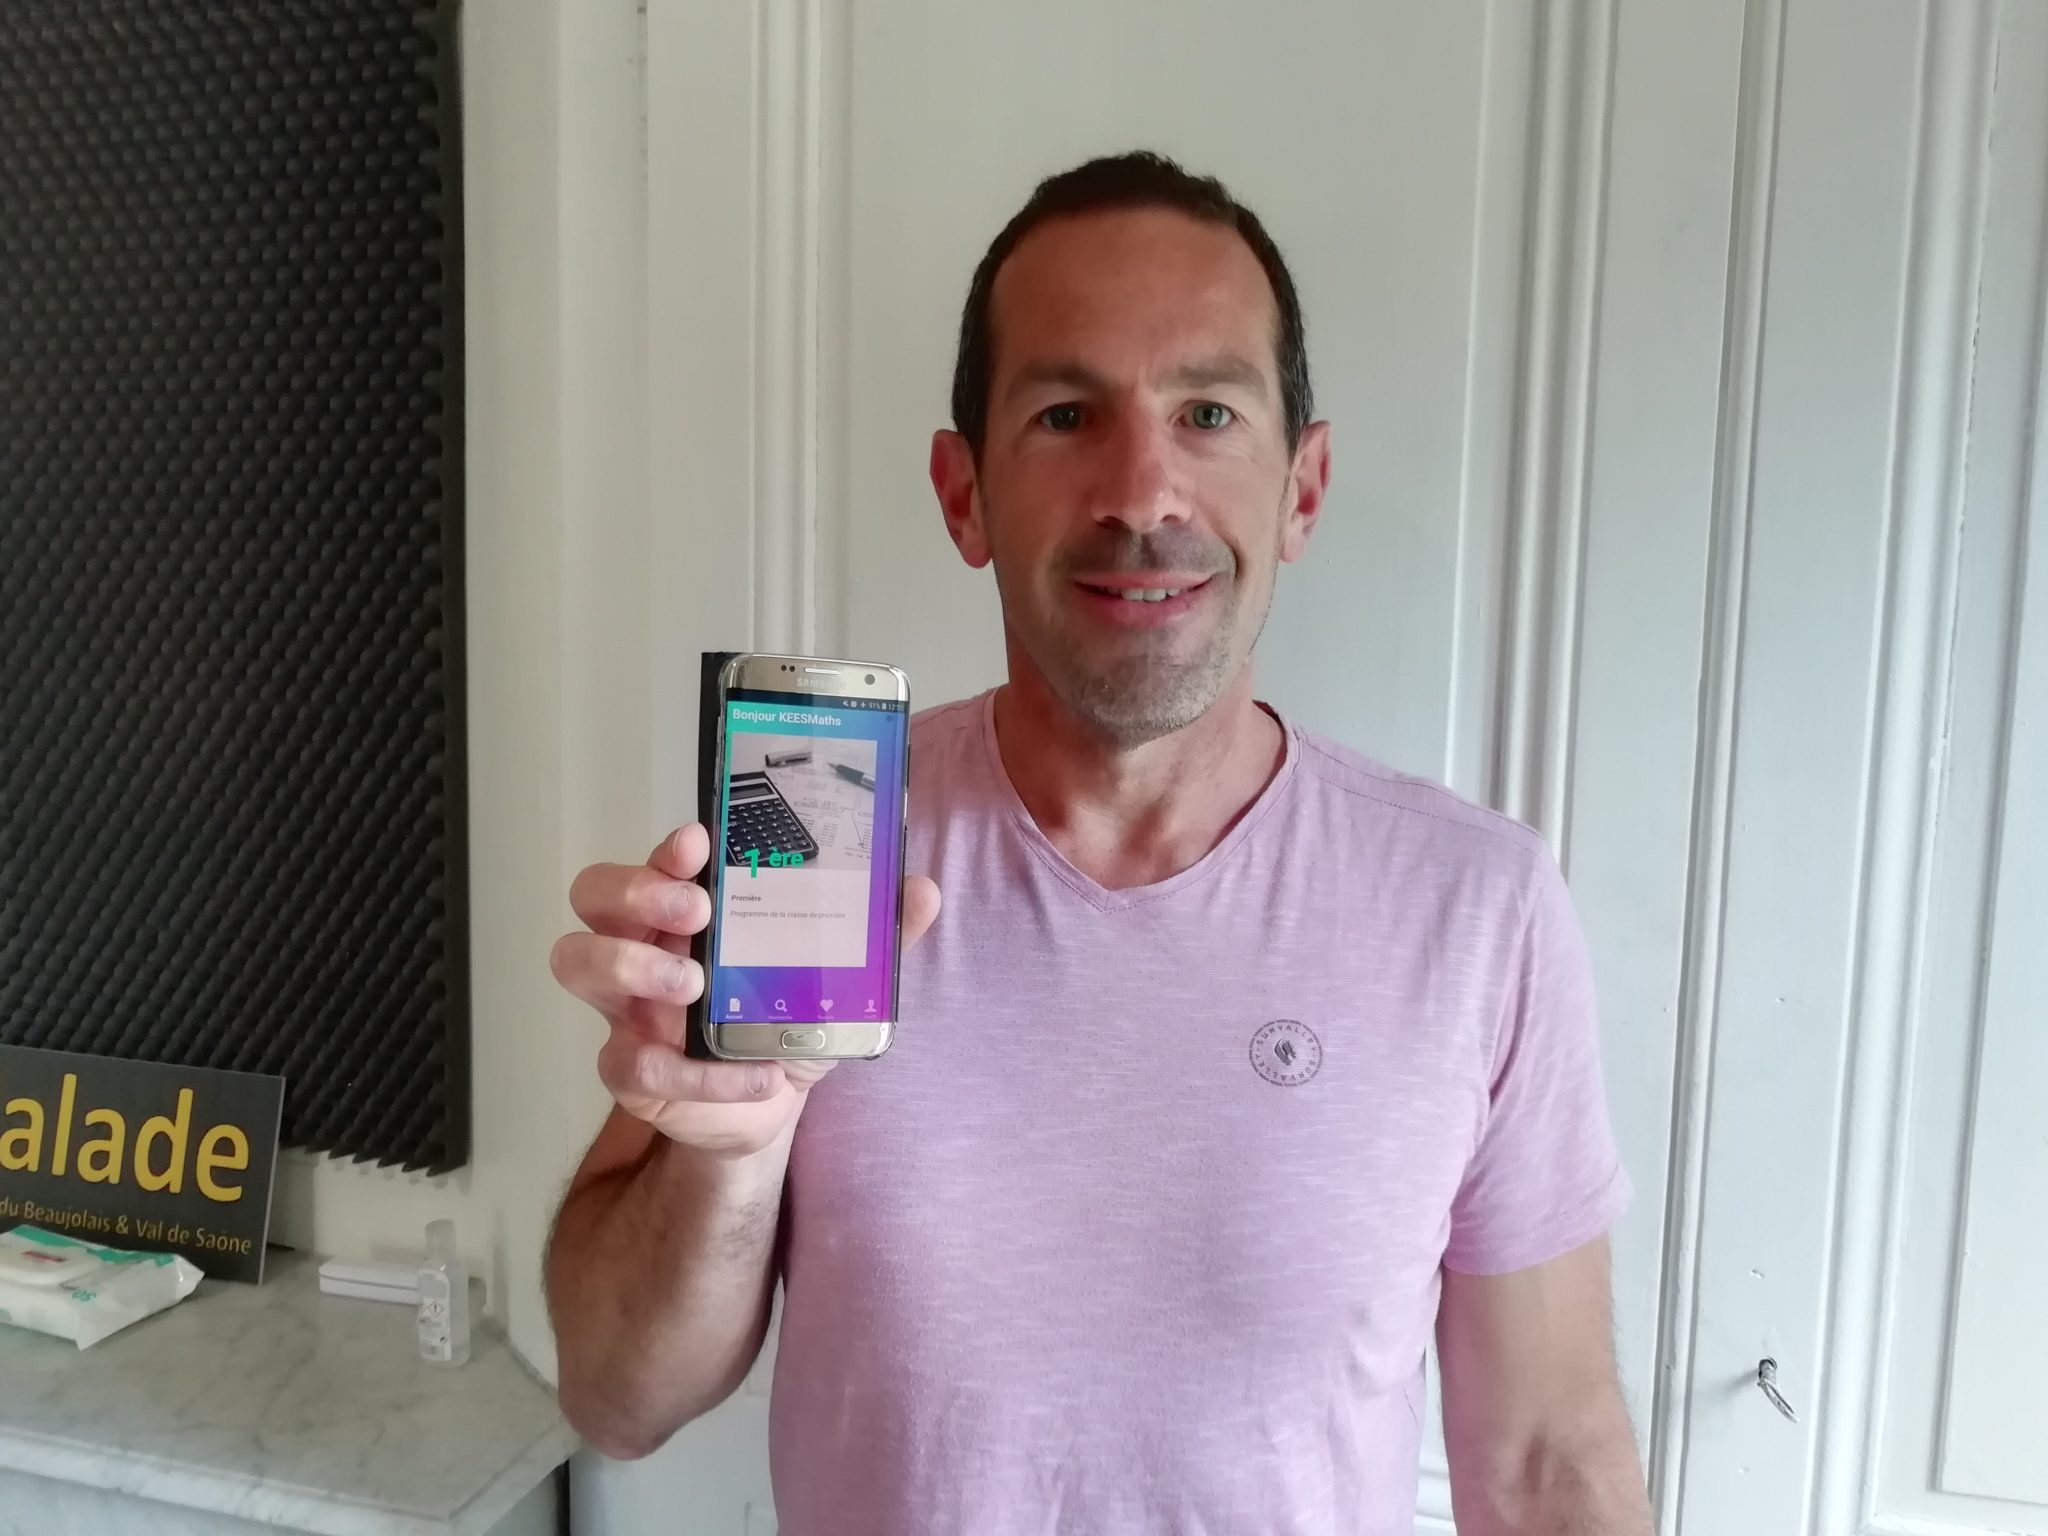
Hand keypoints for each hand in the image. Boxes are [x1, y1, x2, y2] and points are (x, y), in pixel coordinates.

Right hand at [550, 824, 941, 1158]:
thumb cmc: (784, 1022)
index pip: (660, 861)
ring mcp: (628, 1007)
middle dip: (636, 892)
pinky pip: (634, 1065)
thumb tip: (922, 890)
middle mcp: (646, 946)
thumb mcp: (835, 978)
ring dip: (630, 966)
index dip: (668, 848)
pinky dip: (700, 1073)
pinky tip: (756, 1075)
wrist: (766, 1108)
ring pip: (577, 961)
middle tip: (696, 914)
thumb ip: (875, 936)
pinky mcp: (631, 1070)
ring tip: (693, 986)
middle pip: (594, 894)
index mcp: (690, 911)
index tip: (698, 843)